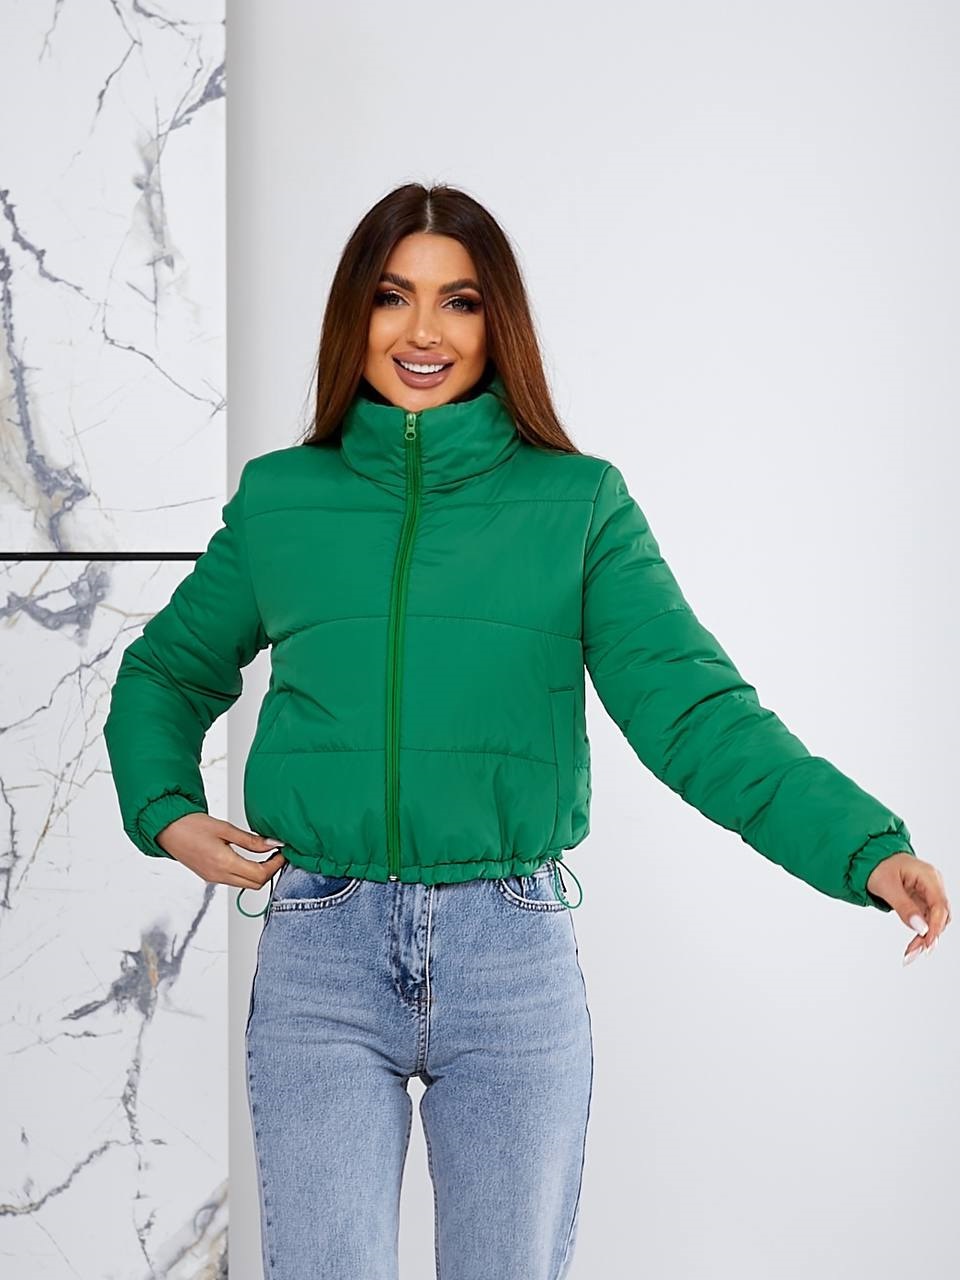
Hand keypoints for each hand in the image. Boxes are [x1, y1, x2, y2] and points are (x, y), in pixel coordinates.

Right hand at [155, 813, 286, 887]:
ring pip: (245, 884)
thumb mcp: (225, 828)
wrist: (167, 829)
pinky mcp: (209, 877)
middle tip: (276, 854)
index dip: (275, 865)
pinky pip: (234, 881)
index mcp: (223, 862)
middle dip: (270, 871)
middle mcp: (218, 875)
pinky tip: (249, 859)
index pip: (259, 875)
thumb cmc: (191, 825)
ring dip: (258, 873)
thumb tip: (273, 844)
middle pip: (255, 884)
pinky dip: (246, 873)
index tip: (282, 852)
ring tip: (265, 855)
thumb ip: (251, 840)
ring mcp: (213, 878)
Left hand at [865, 852, 950, 963]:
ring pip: (935, 920)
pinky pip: (926, 919)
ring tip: (911, 953)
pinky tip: (913, 945)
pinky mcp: (922, 900)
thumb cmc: (877, 865)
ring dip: (925, 937)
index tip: (926, 943)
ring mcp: (928, 893)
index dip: (935, 927)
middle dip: (930, 936)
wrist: (869, 857)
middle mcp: (933, 884)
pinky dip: (920, 932)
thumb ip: (903, 906)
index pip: (940, 906)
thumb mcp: (886, 886)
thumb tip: (920, 927)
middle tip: (914, 952)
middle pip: (941, 916)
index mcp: (928, 876)